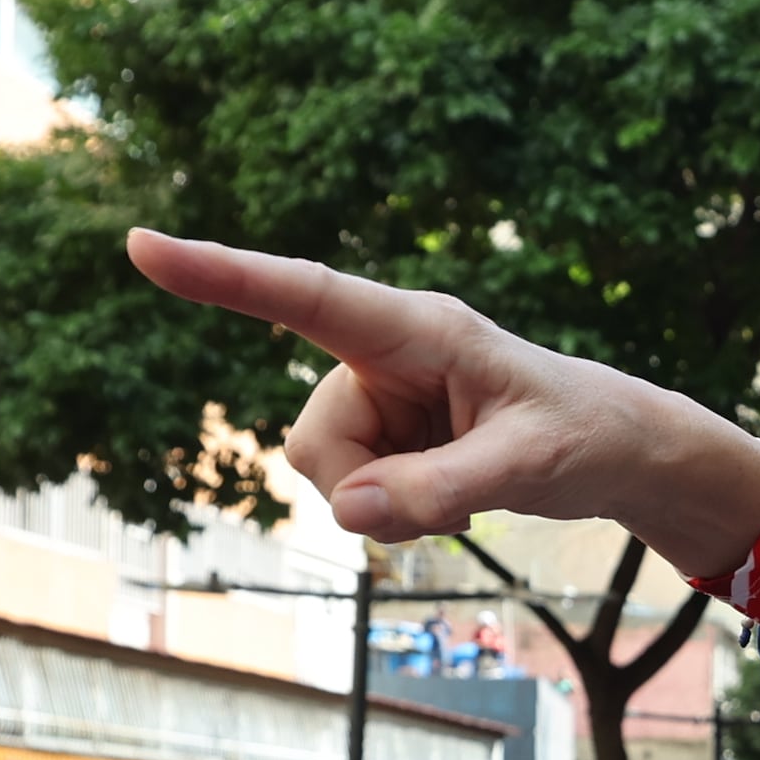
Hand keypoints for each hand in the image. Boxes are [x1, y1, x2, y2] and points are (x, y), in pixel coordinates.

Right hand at [126, 240, 759, 564]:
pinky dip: (393, 513)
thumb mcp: (527, 468)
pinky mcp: (382, 435)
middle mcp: (383, 354)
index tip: (143, 246)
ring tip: (464, 491)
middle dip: (369, 486)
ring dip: (387, 504)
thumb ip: (438, 489)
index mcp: (416, 327)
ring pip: (328, 475)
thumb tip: (346, 510)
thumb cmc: (584, 435)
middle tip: (456, 493)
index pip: (304, 295)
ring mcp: (378, 398)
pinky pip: (349, 492)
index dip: (221, 275)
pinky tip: (448, 497)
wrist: (615, 451)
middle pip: (318, 440)